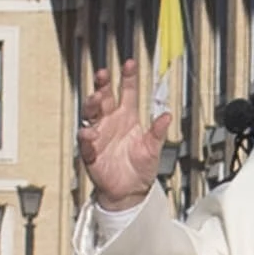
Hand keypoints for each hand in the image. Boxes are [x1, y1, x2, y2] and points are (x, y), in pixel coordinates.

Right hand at [81, 53, 173, 210]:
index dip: (128, 77)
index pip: (127, 92)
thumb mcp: (153, 148)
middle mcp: (111, 122)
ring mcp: (99, 135)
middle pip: (104, 98)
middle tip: (103, 74)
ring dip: (92, 105)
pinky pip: (86, 141)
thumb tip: (167, 116)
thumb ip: (157, 132)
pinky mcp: (91, 152)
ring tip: (97, 98)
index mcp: (127, 117)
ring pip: (91, 114)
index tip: (129, 63)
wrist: (129, 191)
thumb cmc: (140, 168)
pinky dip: (87, 136)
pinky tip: (91, 132)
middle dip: (103, 84)